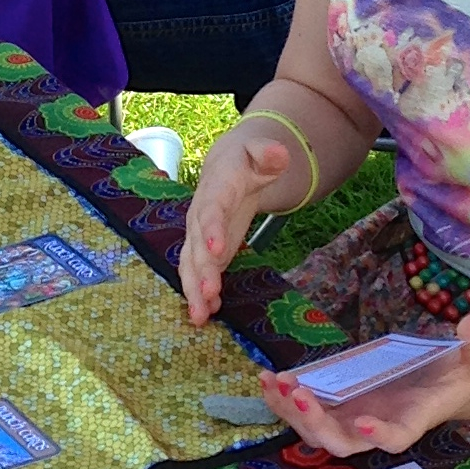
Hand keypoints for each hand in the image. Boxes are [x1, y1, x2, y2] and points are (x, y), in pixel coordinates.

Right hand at [179, 133, 294, 324]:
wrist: (229, 167)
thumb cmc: (247, 160)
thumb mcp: (260, 151)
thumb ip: (268, 153)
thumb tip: (278, 154)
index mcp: (215, 191)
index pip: (211, 211)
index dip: (212, 231)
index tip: (218, 252)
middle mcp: (200, 215)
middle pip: (197, 246)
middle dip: (201, 272)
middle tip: (209, 295)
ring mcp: (200, 236)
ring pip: (191, 265)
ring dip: (195, 291)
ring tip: (200, 317)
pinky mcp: (205, 251)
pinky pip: (198, 273)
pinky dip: (201, 293)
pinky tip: (209, 313)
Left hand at [259, 314, 469, 457]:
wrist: (446, 381)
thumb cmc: (465, 371)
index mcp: (414, 419)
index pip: (397, 438)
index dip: (379, 436)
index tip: (362, 423)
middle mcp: (379, 427)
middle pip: (342, 442)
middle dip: (317, 422)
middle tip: (299, 393)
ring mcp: (356, 420)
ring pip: (316, 432)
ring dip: (291, 412)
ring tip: (273, 382)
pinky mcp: (340, 407)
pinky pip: (306, 412)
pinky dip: (285, 399)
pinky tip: (268, 379)